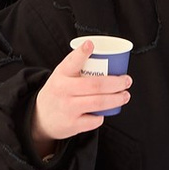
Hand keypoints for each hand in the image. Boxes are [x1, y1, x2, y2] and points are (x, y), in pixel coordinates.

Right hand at [29, 39, 130, 160]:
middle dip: (117, 83)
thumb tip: (101, 52)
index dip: (81, 53)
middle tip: (127, 81)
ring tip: (125, 96)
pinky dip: (103, 115)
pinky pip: (95, 119)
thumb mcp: (61, 76)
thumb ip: (77, 65)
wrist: (41, 118)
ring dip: (117, 99)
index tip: (90, 45)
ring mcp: (68, 108)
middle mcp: (63, 90)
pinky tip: (104, 112)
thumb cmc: (58, 92)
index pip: (71, 62)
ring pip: (99, 102)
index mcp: (60, 74)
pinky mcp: (72, 124)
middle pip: (95, 85)